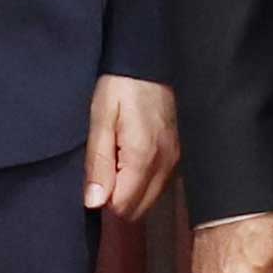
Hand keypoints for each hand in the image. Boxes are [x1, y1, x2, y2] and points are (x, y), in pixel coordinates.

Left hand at [82, 75, 179, 221]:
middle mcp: (166, 165)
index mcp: (143, 158)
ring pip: (150, 200)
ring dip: (131, 191)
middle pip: (138, 209)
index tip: (97, 174)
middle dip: (118, 199)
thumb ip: (97, 163)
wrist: (147, 63)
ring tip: (118, 160)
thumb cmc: (120, 88)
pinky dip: (145, 183)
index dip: (103, 198)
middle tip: (106, 167)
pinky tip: (133, 160)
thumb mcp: (100, 120)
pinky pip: (160, 186)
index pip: (122, 207)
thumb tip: (94, 202)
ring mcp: (176, 161)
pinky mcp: (179, 155)